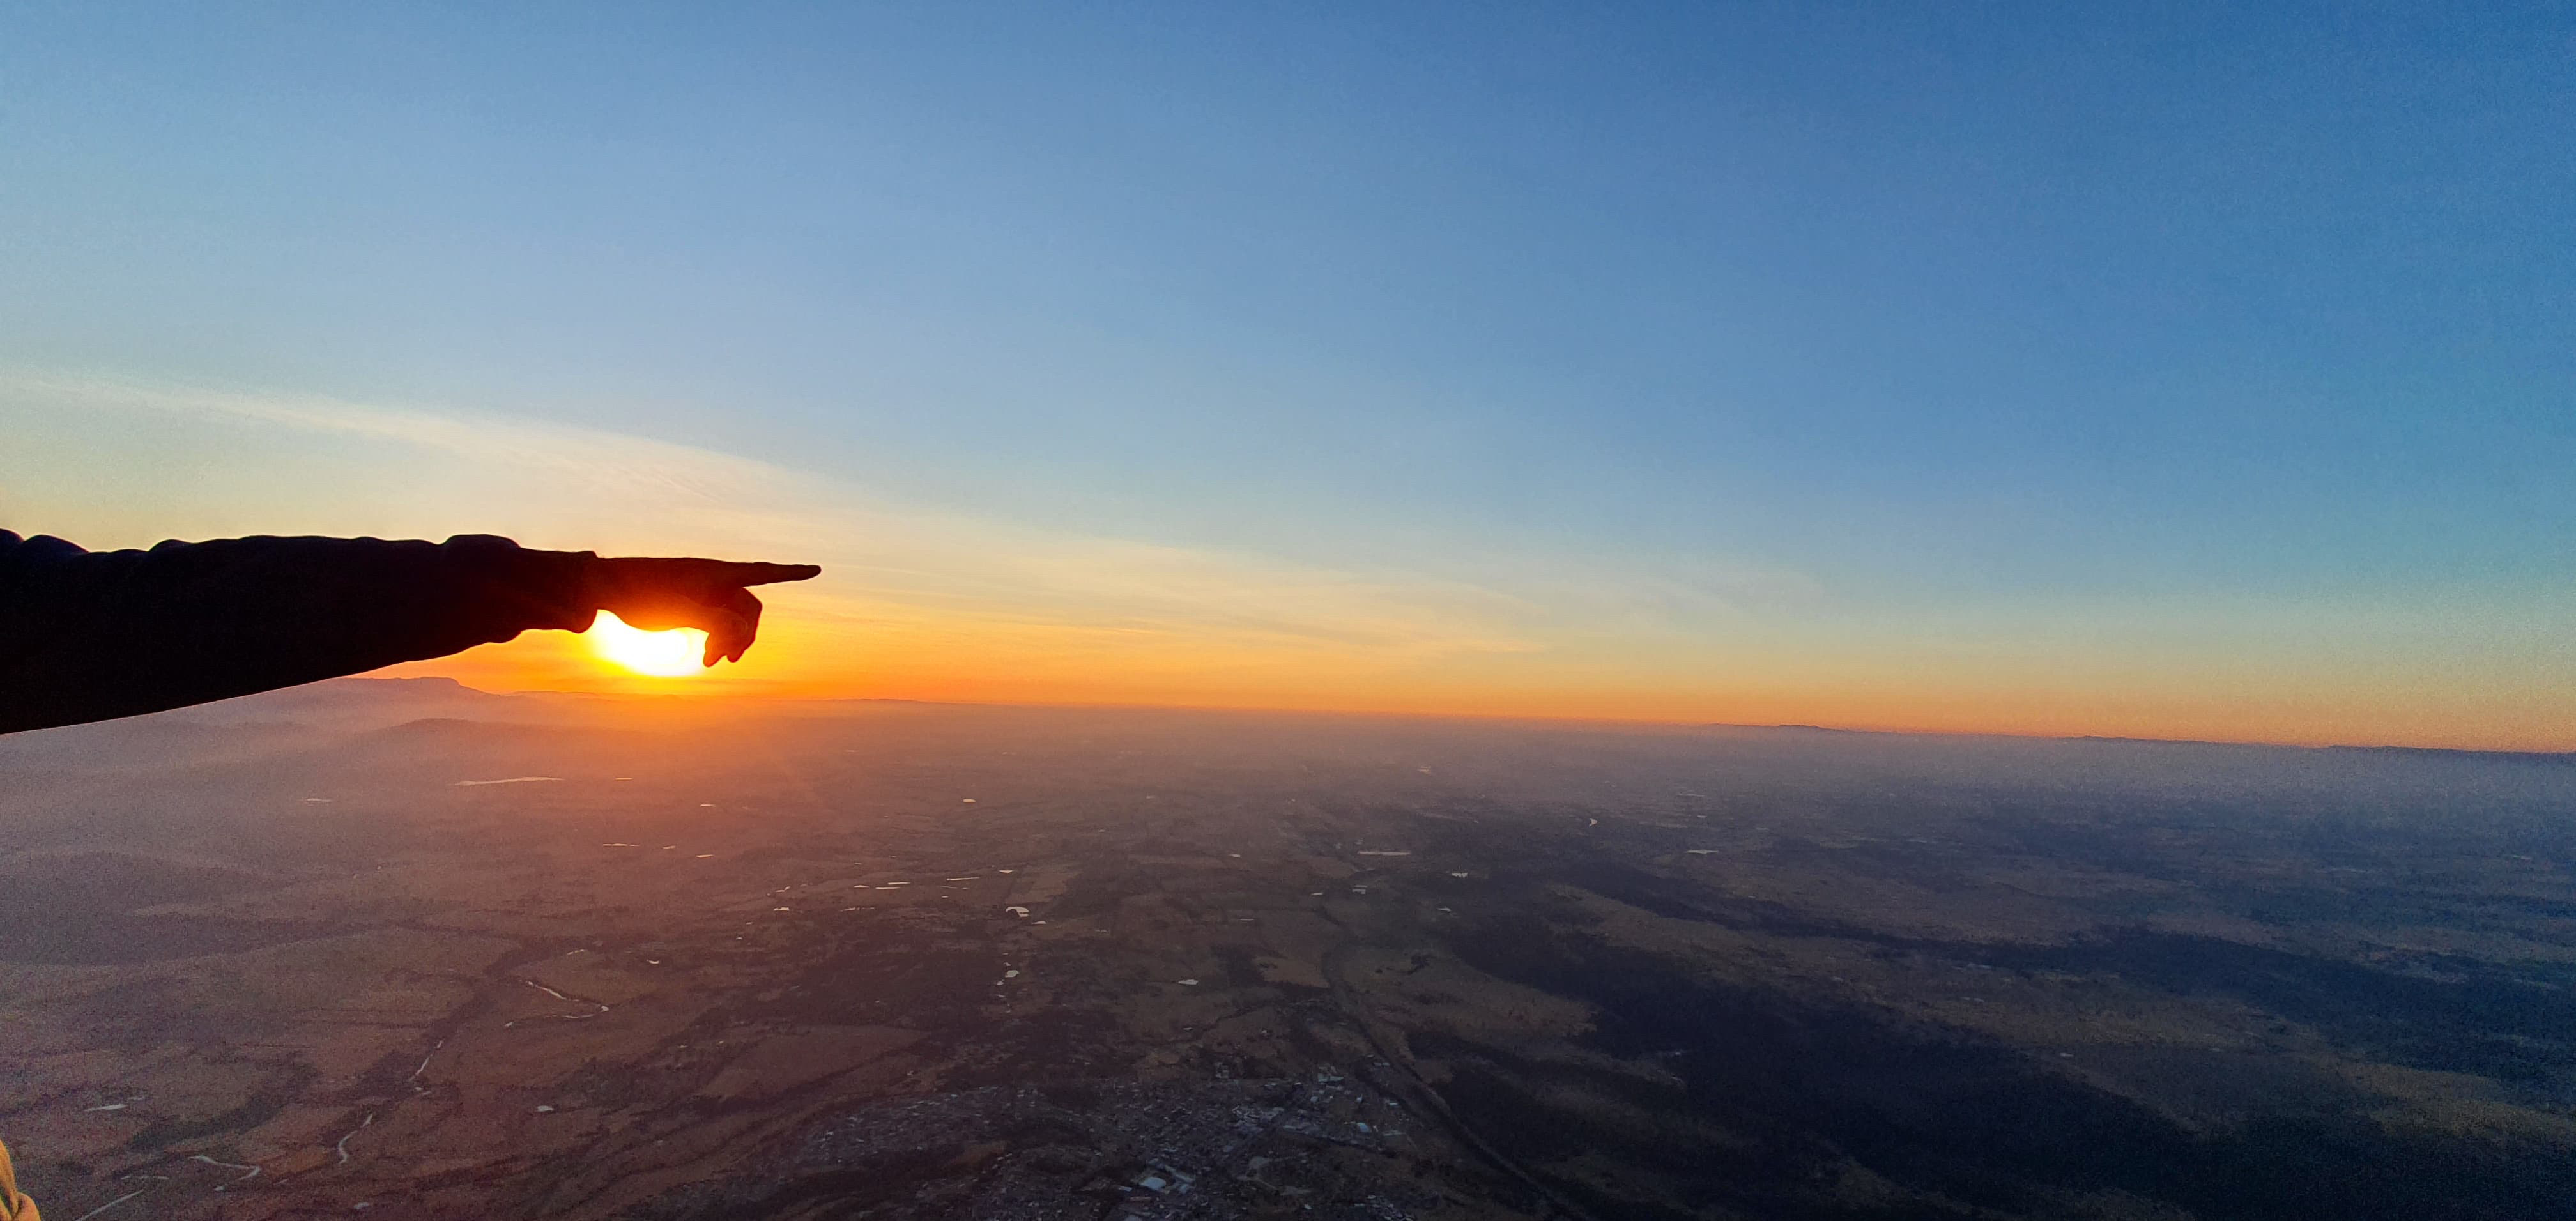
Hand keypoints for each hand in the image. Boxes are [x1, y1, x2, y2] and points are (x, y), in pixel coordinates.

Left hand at [582, 556, 821, 666]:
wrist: (607, 588)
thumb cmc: (642, 592)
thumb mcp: (680, 609)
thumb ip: (716, 620)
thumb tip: (745, 631)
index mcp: (717, 574)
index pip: (763, 572)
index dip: (791, 574)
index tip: (817, 570)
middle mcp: (715, 581)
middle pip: (749, 608)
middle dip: (745, 635)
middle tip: (725, 661)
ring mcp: (703, 593)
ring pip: (732, 620)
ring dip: (729, 642)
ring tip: (709, 663)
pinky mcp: (691, 604)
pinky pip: (716, 623)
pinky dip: (716, 640)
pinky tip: (704, 658)